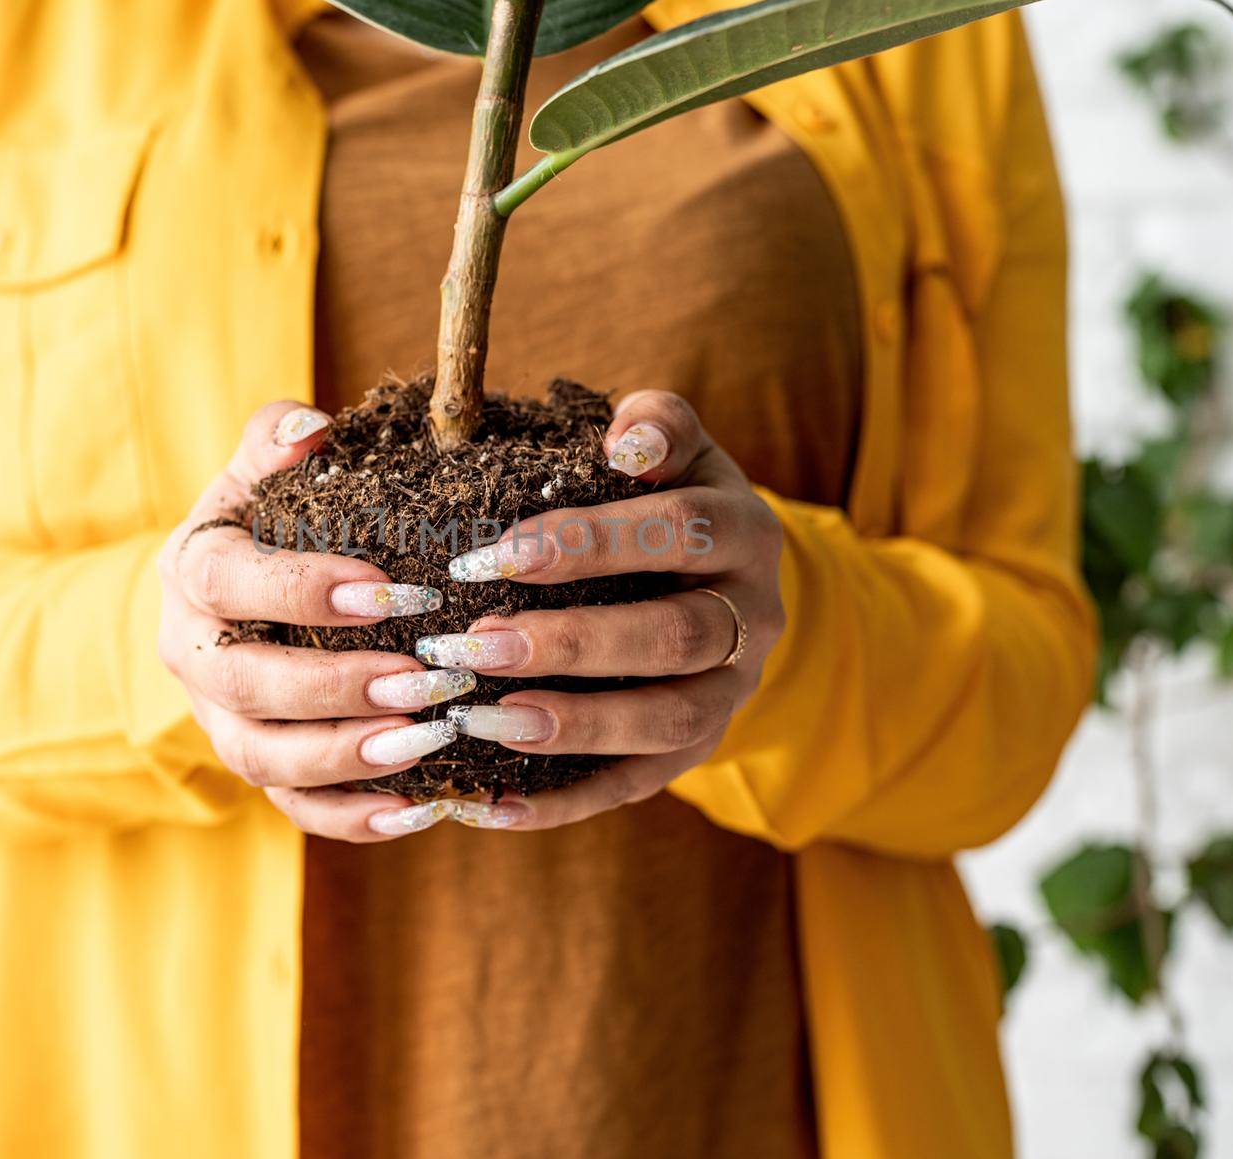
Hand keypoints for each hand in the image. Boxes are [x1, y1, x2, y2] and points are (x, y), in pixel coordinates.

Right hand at [157, 401, 507, 841]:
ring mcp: (220, 719)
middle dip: (337, 686)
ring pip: (264, 758)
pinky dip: (355, 818)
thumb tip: (312, 432)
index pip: (228, 582)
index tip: (387, 591)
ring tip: (425, 742)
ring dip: (346, 757)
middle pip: (247, 684)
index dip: (300, 589)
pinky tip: (424, 805)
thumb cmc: (265, 515)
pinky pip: (295, 806)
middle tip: (424, 679)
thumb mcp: (261, 468)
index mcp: (192, 570)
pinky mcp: (257, 765)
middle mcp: (191, 654)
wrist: (231, 588)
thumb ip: (279, 438)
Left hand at [426, 389, 785, 831]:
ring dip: (576, 726)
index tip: (496, 553)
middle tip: (479, 644)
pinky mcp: (698, 748)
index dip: (592, 541)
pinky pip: (639, 785)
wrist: (728, 576)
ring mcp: (730, 691)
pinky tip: (495, 806)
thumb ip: (657, 427)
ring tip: (487, 722)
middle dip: (576, 643)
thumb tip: (624, 440)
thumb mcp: (679, 449)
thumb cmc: (672, 498)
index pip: (682, 531)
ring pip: (667, 720)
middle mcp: (753, 617)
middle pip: (677, 636)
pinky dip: (568, 801)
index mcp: (745, 532)